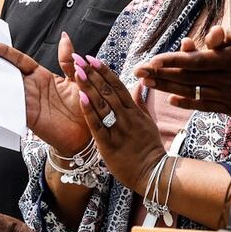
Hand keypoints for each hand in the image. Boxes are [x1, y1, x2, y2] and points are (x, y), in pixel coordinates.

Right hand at [0, 31, 88, 154]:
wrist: (87, 133)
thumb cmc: (83, 106)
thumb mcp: (77, 79)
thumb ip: (68, 60)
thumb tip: (64, 36)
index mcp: (41, 76)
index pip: (20, 60)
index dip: (6, 52)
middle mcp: (32, 88)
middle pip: (8, 73)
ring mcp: (28, 102)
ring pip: (7, 89)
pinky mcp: (29, 117)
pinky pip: (13, 108)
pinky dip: (3, 103)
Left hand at [72, 55, 164, 187]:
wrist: (154, 173)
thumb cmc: (150, 148)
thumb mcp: (148, 122)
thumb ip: (140, 103)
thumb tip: (139, 85)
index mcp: (134, 111)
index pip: (118, 85)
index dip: (104, 71)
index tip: (93, 58)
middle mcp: (126, 117)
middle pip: (108, 91)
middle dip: (92, 74)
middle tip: (79, 59)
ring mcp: (118, 130)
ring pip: (102, 104)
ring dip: (89, 86)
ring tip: (77, 71)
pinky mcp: (109, 145)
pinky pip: (97, 125)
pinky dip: (89, 111)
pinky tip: (81, 97)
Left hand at [137, 0, 230, 118]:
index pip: (196, 61)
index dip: (172, 61)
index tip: (151, 60)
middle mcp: (230, 80)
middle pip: (188, 78)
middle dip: (161, 75)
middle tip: (137, 72)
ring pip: (194, 93)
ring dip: (169, 90)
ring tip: (147, 86)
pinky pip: (209, 106)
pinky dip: (190, 103)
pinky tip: (174, 101)